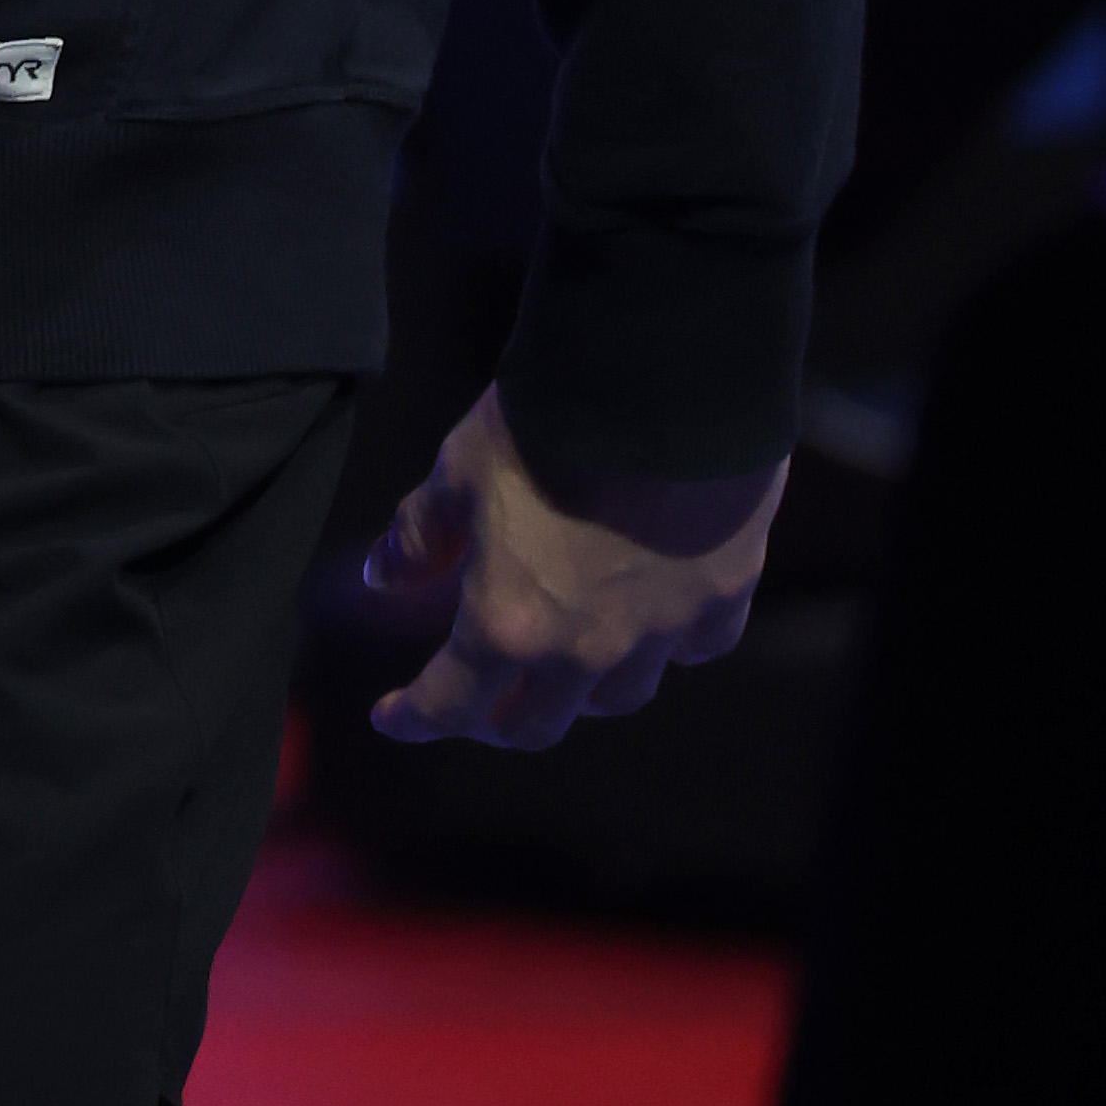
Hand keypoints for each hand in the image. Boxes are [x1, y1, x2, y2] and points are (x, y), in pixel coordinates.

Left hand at [361, 383, 784, 750]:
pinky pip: (690, 647)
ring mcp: (659, 632)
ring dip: (580, 690)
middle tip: (479, 703)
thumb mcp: (459, 468)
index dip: (415, 717)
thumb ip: (421, 534)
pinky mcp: (721, 600)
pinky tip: (653, 620)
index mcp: (509, 622)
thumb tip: (384, 577)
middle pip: (538, 724)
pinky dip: (665, 644)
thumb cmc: (545, 421)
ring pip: (617, 696)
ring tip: (564, 664)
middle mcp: (586, 649)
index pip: (451, 702)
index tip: (393, 719)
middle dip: (497, 720)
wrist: (663, 382)